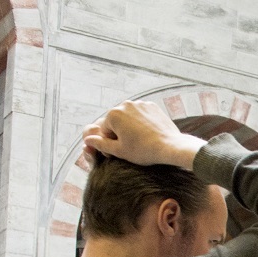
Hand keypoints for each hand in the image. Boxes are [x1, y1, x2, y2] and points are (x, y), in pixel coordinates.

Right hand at [82, 100, 204, 168]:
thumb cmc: (144, 151)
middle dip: (121, 133)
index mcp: (113, 114)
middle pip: (116, 122)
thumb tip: (87, 139)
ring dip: (131, 127)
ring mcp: (139, 103)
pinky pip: (142, 114)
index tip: (121, 152)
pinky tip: (149, 133)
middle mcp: (124, 104)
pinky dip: (142, 122)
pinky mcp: (152, 105)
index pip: (105, 130)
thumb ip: (101, 144)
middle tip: (133, 146)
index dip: (111, 143)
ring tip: (141, 140)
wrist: (171, 146)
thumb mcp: (119, 151)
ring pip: (129, 117)